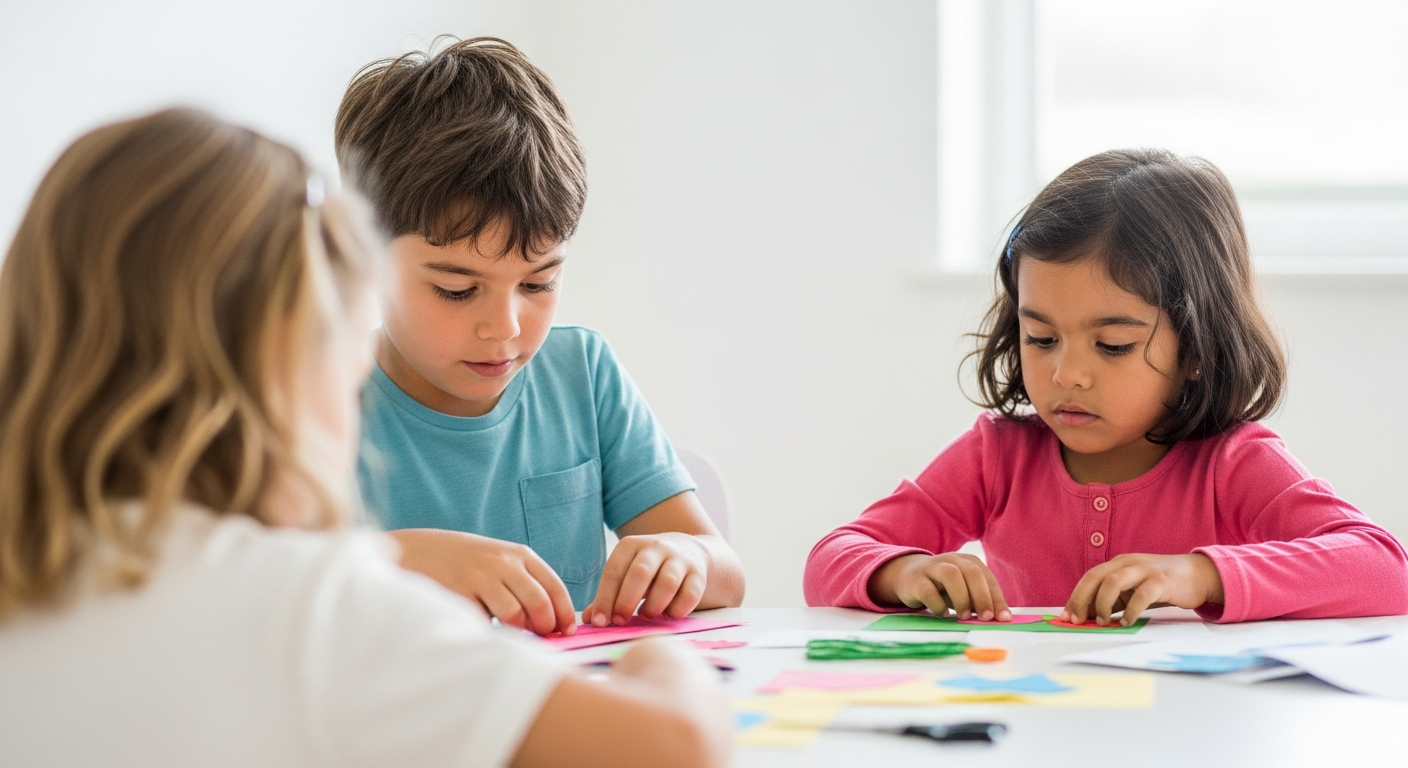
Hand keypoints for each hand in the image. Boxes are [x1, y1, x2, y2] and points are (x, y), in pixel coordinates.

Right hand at [388, 528, 575, 635]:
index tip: (566, 632)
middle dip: (544, 628)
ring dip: (517, 632)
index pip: (554, 587)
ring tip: (512, 635)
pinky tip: (486, 631)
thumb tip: (552, 622)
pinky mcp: (457, 593)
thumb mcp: (500, 560)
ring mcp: (479, 577)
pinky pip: (483, 622)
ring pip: (514, 615)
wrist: (419, 550)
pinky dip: (489, 633)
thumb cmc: (466, 562)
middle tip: (539, 638)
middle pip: (539, 603)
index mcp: (520, 555)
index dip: (564, 614)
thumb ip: (524, 583)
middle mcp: (502, 563)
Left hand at [582, 533, 710, 626]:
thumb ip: (609, 596)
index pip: (614, 571)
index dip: (605, 598)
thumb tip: (588, 620)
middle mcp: (656, 548)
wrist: (690, 552)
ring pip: (667, 582)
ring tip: (646, 615)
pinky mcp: (698, 573)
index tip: (599, 622)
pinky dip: (678, 609)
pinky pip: (690, 594)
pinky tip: (669, 615)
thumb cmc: (650, 570)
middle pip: (640, 573)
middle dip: (627, 600)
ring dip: (654, 605)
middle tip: (620, 621)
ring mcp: (679, 559)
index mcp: (631, 546)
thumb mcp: (626, 575)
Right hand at [868, 552, 1011, 621]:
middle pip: (971, 572)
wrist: (908, 575)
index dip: (996, 598)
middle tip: (986, 617)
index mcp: (969, 562)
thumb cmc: (943, 587)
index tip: (1003, 618)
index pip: (987, 578)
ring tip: (965, 616)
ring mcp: (933, 568)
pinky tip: (943, 614)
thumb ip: (980, 601)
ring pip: (950, 575)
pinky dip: (938, 604)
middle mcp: (952, 560)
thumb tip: (1000, 618)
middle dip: (982, 596)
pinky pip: (928, 590)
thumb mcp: (964, 590)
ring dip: (961, 597)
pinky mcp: (916, 580)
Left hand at [1061, 552, 1225, 626]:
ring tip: (1103, 621)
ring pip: (1114, 581)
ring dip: (1103, 603)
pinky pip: (1142, 594)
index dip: (1076, 596)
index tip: (1066, 616)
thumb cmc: (1160, 585)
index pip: (1090, 577)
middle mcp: (1128, 563)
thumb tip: (1087, 617)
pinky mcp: (1162, 581)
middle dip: (1082, 598)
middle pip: (1096, 576)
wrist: (1197, 574)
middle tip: (1077, 619)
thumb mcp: (1132, 591)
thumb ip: (1112, 601)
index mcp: (1118, 564)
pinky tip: (1127, 621)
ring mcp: (1145, 570)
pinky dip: (1131, 609)